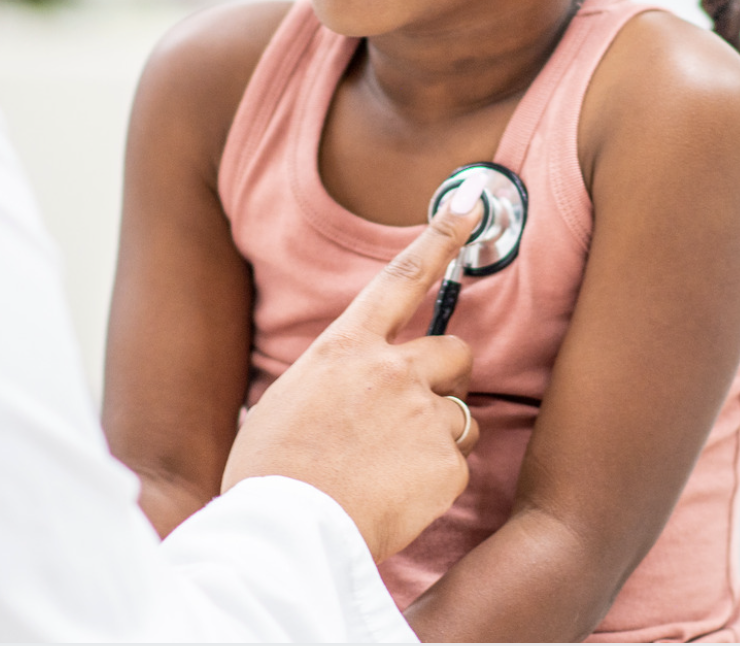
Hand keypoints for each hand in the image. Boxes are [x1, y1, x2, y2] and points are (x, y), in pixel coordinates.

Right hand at [220, 189, 480, 560]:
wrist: (285, 533)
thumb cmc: (269, 475)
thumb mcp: (286, 404)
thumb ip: (331, 384)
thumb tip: (348, 394)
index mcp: (345, 348)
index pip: (401, 279)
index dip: (440, 238)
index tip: (470, 205)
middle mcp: (391, 370)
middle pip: (455, 351)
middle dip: (450, 375)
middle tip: (421, 408)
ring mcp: (422, 415)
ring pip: (461, 414)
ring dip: (439, 436)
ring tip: (393, 471)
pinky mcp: (446, 463)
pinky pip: (457, 464)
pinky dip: (435, 482)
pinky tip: (398, 500)